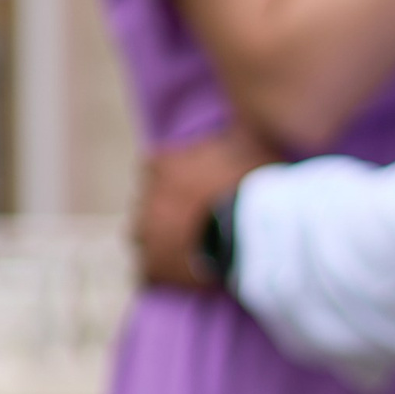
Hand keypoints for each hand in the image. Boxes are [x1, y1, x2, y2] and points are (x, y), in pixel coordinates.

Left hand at [133, 124, 270, 291]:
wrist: (250, 233)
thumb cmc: (253, 185)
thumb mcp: (251, 144)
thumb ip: (238, 132)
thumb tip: (249, 115)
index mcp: (163, 165)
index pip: (156, 166)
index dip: (175, 178)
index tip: (193, 188)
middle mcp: (146, 198)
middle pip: (148, 203)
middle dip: (167, 210)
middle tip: (197, 221)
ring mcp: (146, 235)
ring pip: (142, 236)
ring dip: (159, 241)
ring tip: (187, 251)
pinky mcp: (152, 269)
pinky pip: (147, 273)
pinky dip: (160, 274)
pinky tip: (180, 278)